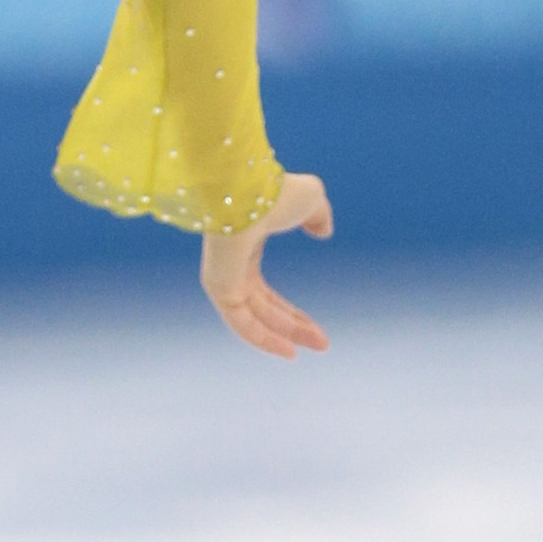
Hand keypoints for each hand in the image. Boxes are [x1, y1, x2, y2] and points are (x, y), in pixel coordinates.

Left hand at [200, 173, 332, 359]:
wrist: (251, 191)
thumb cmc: (274, 192)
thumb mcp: (309, 201)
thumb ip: (317, 216)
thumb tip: (323, 230)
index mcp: (246, 250)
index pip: (266, 295)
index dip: (291, 314)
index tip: (314, 328)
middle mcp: (231, 269)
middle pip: (263, 310)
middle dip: (294, 327)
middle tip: (323, 342)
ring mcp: (222, 280)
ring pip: (255, 319)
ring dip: (287, 334)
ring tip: (319, 345)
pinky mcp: (219, 288)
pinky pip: (241, 323)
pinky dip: (264, 339)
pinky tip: (289, 350)